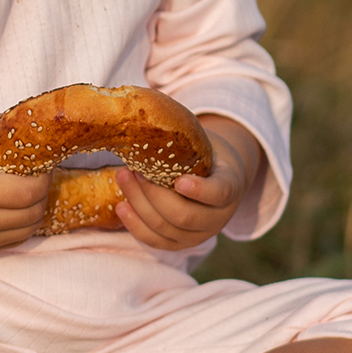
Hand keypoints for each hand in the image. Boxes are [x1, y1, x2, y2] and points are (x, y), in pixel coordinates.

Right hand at [0, 116, 49, 251]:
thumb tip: (27, 121)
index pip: (29, 191)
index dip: (43, 177)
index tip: (41, 163)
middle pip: (33, 212)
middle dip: (42, 192)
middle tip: (37, 174)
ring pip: (28, 229)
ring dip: (35, 209)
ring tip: (27, 189)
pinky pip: (15, 240)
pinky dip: (23, 224)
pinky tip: (16, 207)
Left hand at [113, 115, 261, 250]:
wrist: (216, 176)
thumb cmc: (204, 152)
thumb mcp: (204, 140)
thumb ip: (185, 135)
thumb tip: (144, 108)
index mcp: (230, 187)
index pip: (219, 193)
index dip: (200, 190)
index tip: (179, 181)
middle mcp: (218, 217)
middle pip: (182, 215)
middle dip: (152, 193)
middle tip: (132, 170)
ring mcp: (200, 235)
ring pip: (165, 229)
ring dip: (138, 204)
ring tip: (122, 177)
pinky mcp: (181, 244)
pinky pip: (156, 242)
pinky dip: (135, 225)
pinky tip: (121, 205)